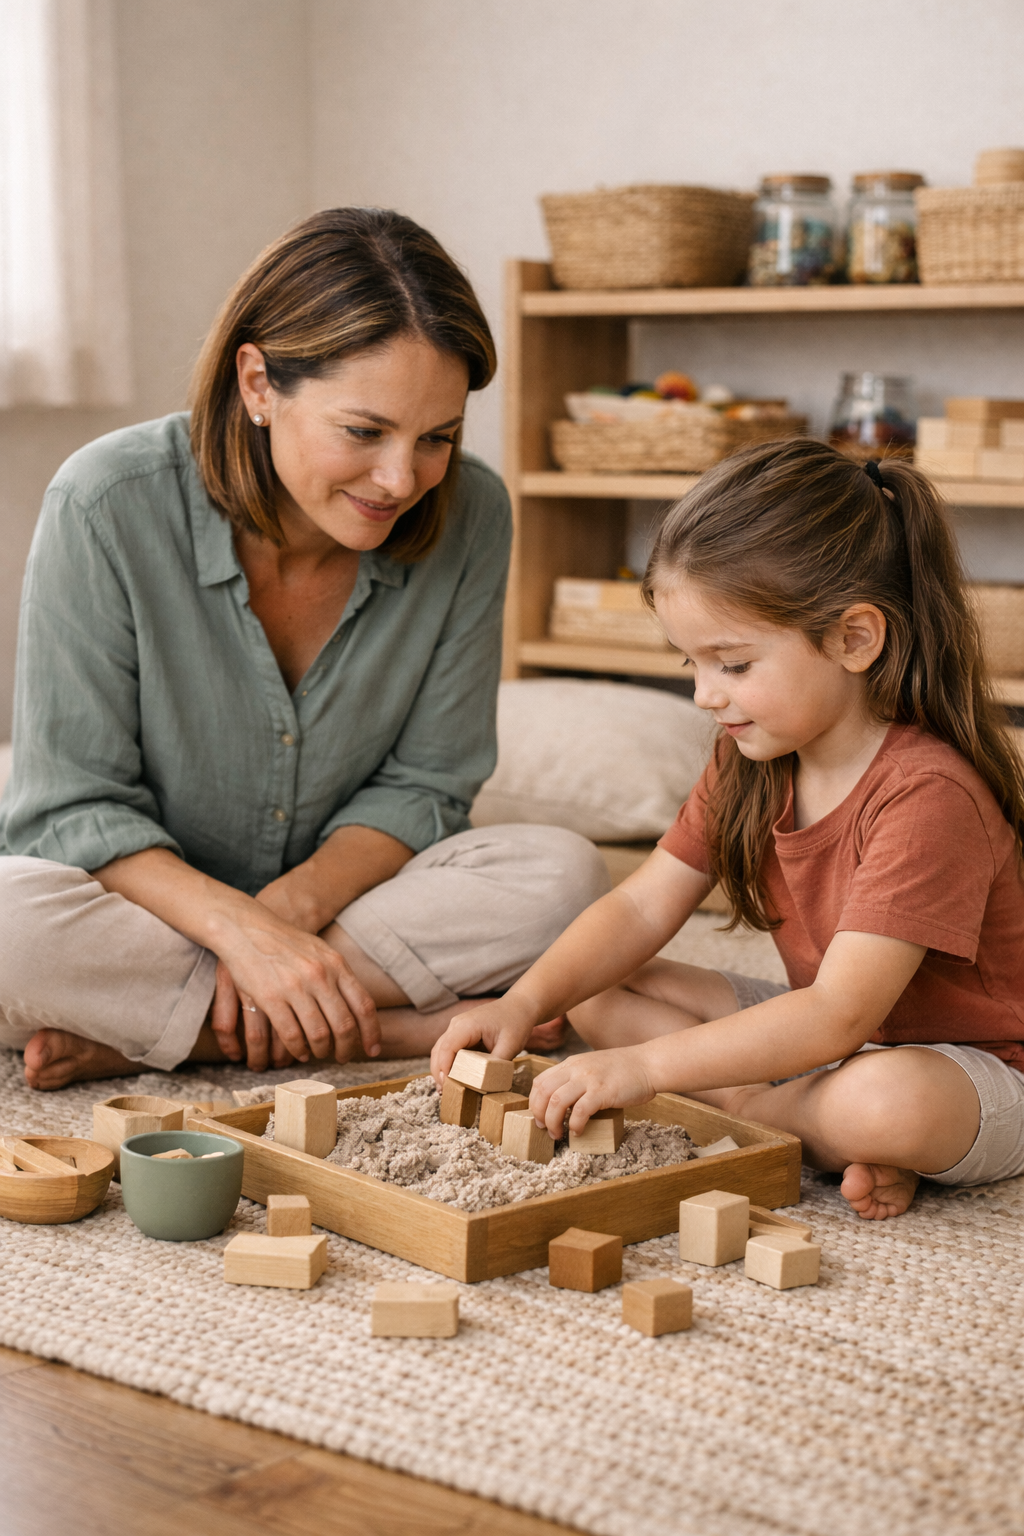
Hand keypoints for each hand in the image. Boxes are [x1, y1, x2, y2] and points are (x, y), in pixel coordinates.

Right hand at [207, 899, 380, 1069]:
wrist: (246, 928)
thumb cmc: (286, 942)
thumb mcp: (320, 951)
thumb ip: (339, 975)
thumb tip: (358, 1006)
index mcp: (336, 964)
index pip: (364, 1005)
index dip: (371, 1032)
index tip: (373, 1049)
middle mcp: (319, 976)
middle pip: (344, 1025)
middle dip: (347, 1048)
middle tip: (343, 1057)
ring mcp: (295, 987)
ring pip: (318, 1034)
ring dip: (320, 1051)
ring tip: (318, 1054)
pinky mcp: (270, 998)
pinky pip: (291, 1035)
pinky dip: (297, 1049)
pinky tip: (298, 1052)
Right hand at [430, 993, 538, 1087]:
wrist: (519, 1006)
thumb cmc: (516, 1022)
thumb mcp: (510, 1045)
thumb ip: (496, 1065)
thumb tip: (484, 1084)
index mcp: (467, 1025)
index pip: (447, 1048)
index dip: (444, 1068)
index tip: (447, 1086)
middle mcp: (457, 1025)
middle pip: (439, 1050)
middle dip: (439, 1072)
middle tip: (445, 1092)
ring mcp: (457, 1028)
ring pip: (441, 1050)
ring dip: (441, 1069)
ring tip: (446, 1089)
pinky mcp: (461, 1033)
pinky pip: (449, 1050)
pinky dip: (448, 1064)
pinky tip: (453, 1078)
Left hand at [529, 1047, 655, 1139]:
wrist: (649, 1064)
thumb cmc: (624, 1069)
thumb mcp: (592, 1066)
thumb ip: (577, 1078)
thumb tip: (563, 1102)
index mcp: (572, 1063)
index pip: (540, 1081)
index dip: (535, 1102)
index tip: (539, 1117)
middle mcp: (576, 1068)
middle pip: (543, 1092)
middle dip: (539, 1115)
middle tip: (545, 1129)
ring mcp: (589, 1079)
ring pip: (556, 1102)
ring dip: (553, 1123)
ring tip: (559, 1134)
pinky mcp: (602, 1092)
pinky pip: (579, 1112)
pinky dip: (575, 1125)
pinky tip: (578, 1132)